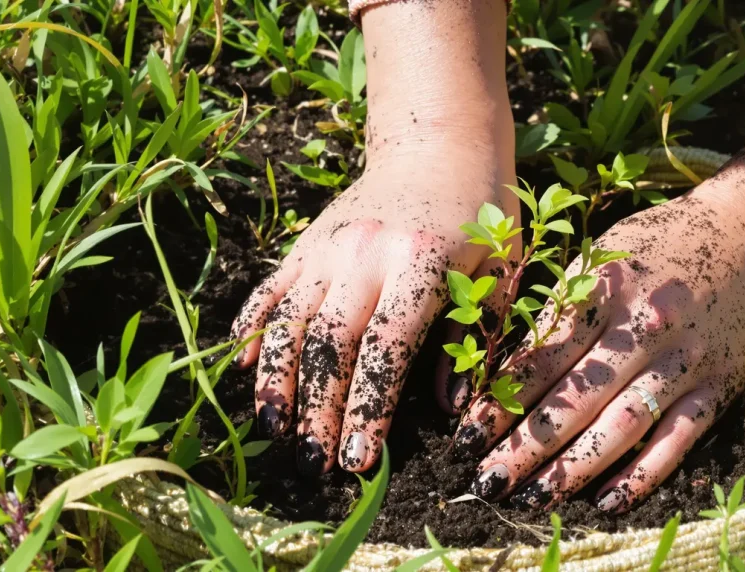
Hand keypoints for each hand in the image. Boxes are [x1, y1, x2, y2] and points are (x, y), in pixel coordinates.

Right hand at [232, 140, 516, 475]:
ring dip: (278, 382)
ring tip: (274, 433)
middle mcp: (361, 254)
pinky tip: (245, 372)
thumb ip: (476, 334)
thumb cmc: (481, 209)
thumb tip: (452, 408)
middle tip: (313, 464)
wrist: (437, 142)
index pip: (384, 349)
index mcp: (417, 263)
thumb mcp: (500, 268)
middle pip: (329, 344)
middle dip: (318, 409)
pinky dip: (254, 332)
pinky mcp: (305, 243)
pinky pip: (269, 292)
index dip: (367, 408)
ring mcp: (325, 247)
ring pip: (289, 323)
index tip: (357, 460)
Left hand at [453, 191, 744, 512]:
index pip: (542, 357)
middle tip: (487, 481)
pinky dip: (643, 475)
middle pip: (575, 399)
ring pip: (621, 426)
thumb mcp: (604, 256)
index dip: (502, 401)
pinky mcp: (716, 386)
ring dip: (574, 468)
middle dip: (525, 446)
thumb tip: (512, 369)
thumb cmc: (662, 243)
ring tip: (534, 498)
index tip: (467, 436)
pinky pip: (676, 439)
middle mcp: (643, 328)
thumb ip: (564, 308)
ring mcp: (683, 360)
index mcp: (605, 289)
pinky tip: (607, 501)